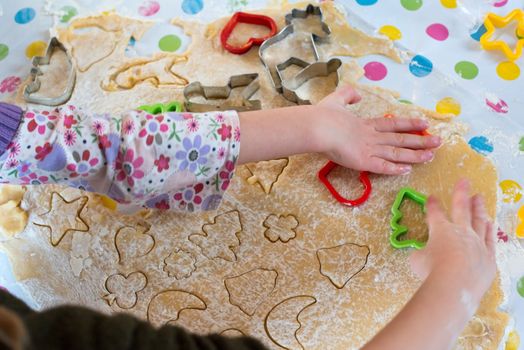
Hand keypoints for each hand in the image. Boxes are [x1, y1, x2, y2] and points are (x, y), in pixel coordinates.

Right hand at [314, 85, 440, 174]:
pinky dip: (395, 169)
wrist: (318, 127)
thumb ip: (348, 95)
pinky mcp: (363, 161)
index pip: (392, 124)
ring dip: (414, 155)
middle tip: (439, 141)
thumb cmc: (323, 115)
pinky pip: (382, 166)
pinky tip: (408, 170)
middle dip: (421, 140)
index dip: (409, 124)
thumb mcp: (336, 100)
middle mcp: (371, 136)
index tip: (425, 124)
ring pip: (397, 153)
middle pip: (401, 138)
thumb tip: (357, 94)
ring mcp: (368, 149)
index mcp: (365, 124)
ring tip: (431, 156)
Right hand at [410, 179, 495, 303]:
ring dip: (478, 208)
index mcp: (440, 230)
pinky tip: (491, 223)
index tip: (432, 197)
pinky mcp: (488, 256)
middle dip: (461, 193)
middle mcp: (460, 232)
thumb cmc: (431, 270)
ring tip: (479, 197)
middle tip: (464, 181)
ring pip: (479, 221)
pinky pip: (490, 240)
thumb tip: (423, 254)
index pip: (435, 213)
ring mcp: (477, 242)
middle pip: (461, 208)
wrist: (454, 285)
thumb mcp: (417, 260)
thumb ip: (421, 253)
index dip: (432, 204)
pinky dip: (490, 231)